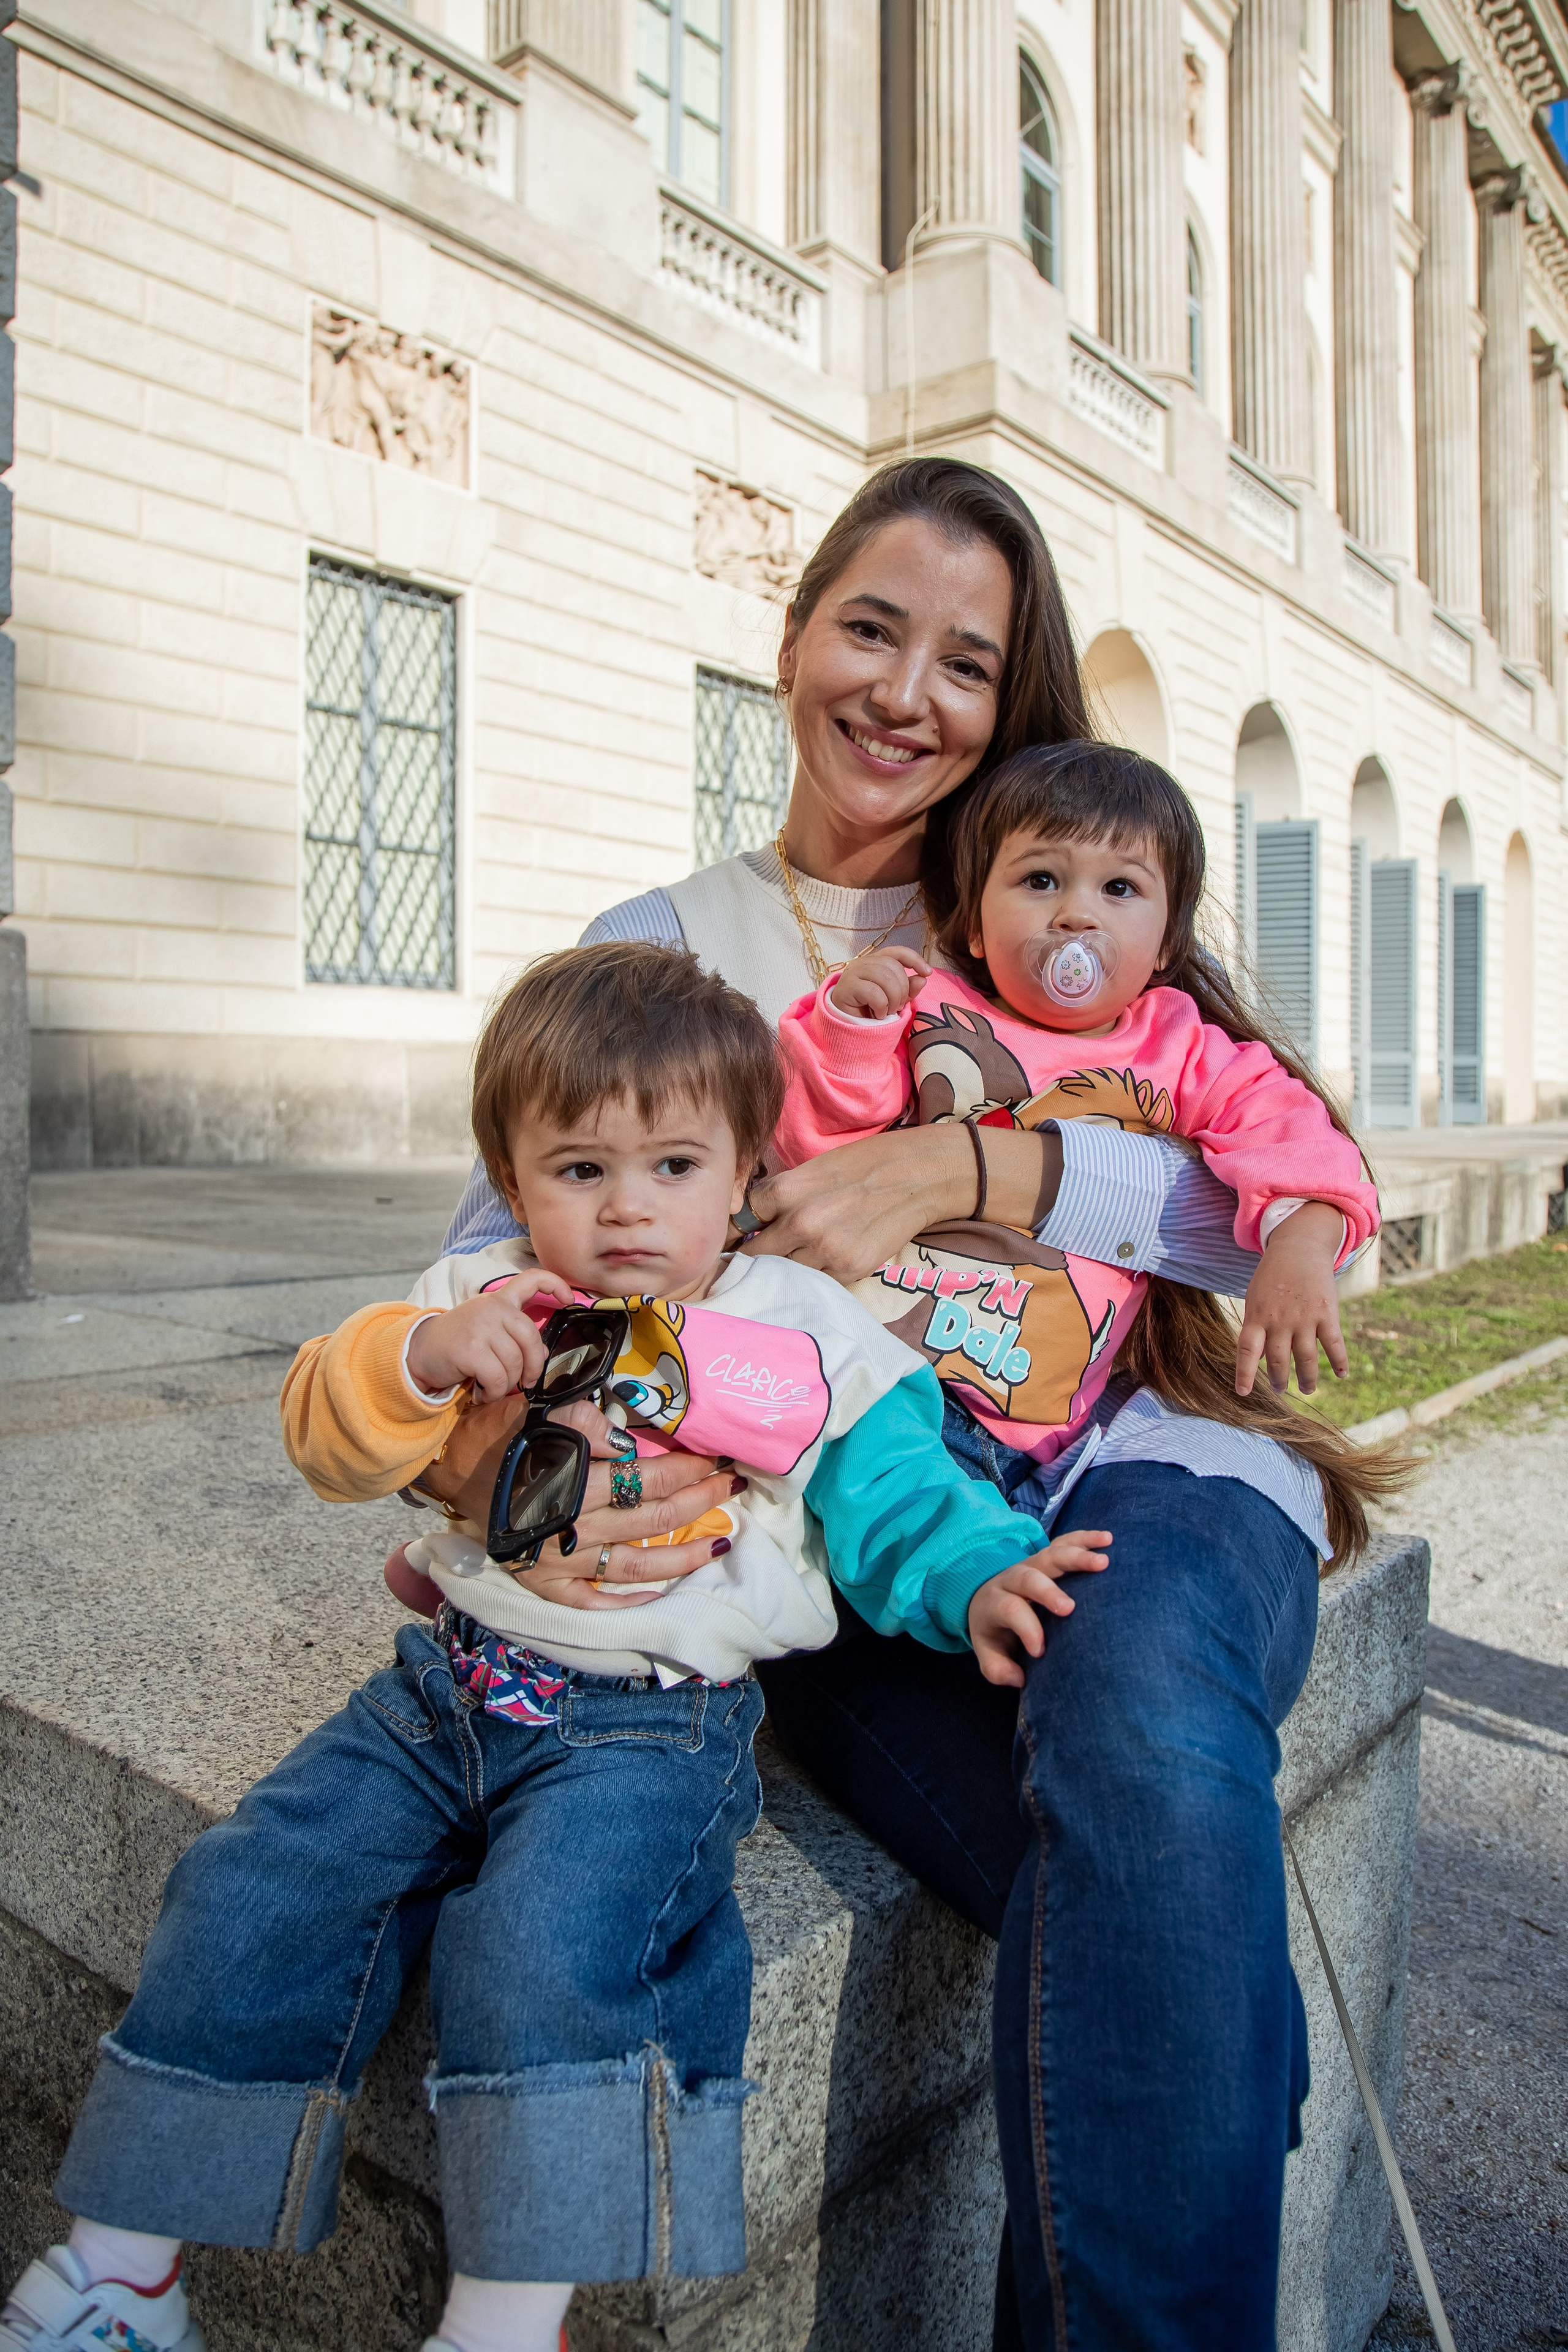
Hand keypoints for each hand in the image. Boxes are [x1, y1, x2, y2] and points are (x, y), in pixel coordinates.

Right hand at [406, 1270, 575, 1402]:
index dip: (555, 1285)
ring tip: (493, 1387)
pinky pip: (498, 1378)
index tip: (569, 1298)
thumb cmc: (458, 1344)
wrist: (419, 1352)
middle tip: (526, 1382)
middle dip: (533, 1367)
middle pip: (532, 1339)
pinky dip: (494, 1392)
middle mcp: (492, 1308)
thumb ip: (516, 1337)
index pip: (531, 1280)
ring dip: (506, 1384)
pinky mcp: (470, 1349)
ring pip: (515, 1363)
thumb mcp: (489, 1333)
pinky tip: (482, 1392)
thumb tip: (543, 1353)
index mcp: (499, 1301)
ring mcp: (481, 1326)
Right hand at [416, 1392, 737, 1570]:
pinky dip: (626, 1601)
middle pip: (652, 1520)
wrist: (448, 1468)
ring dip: (682, 1557)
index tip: (716, 1458)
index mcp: (571, 1481)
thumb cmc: (498, 1434)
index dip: (687, 1469)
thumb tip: (629, 1439)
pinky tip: (658, 1594)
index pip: (647, 1478)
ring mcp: (558, 1561)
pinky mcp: (543, 1583)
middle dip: (698, 1501)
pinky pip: (592, 1602)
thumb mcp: (534, 1411)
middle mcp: (569, 1527)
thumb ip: (582, 1419)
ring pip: (634, 1567)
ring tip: (719, 1544)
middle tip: (730, 1487)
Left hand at [743, 1125, 1062, 1280]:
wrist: (922, 1174)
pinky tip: (819, 1265)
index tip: (730, 1240)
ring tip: (788, 1263)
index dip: (732, 1232)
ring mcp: (825, 1251)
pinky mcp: (850, 1270)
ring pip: (783, 1274)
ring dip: (781, 1272)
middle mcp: (801, 1224)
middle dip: (750, 1258)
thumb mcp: (815, 1168)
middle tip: (747, 1261)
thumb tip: (748, 1218)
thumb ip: (781, 1194)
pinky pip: (816, 1282)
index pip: (737, 1222)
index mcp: (785, 1191)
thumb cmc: (867, 1162)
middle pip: (754, 1256)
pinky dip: (813, 1278)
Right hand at [829, 944, 930, 1019]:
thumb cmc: (870, 1009)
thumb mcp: (895, 998)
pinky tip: (877, 1014)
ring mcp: (853, 972)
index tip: (927, 973)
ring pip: (885, 978)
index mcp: (876, 961)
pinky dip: (881, 1006)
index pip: (897, 952)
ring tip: (888, 1011)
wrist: (847, 1025)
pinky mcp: (846, 987)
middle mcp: (863, 962)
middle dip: (902, 990)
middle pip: (893, 967)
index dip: (914, 959)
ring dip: (893, 999)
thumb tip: (922, 978)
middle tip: (898, 1006)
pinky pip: (873, 992)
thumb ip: (908, 988)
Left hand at [967, 1530, 1112, 1687]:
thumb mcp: (988, 1652)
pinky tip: (1108, 1539)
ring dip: (1076, 1557)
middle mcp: (1012, 1578)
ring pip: (1052, 1554)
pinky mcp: (1048, 1555)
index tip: (1040, 1651)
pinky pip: (1065, 1541)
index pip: (1009, 1610)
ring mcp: (1032, 1563)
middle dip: (1048, 1591)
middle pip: (1029, 1578)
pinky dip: (1086, 1538)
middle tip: (1069, 1608)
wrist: (990, 1597)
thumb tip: (1019, 1678)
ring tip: (1103, 1563)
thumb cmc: (996, 1630)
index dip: (1026, 1630)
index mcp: (995, 1602)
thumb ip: (997, 1668)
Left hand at [1235, 1201, 1348, 1395]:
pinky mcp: (1327, 1313)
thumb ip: (1255, 1327)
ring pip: (1306, 1359)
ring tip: (1308, 1388)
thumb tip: (1256, 1360)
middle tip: (1280, 1390)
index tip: (1243, 1393)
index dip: (1244, 1373)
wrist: (1298, 1247)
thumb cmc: (1272, 1278)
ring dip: (1308, 1378)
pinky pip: (1334, 1344)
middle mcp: (1279, 1320)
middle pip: (1278, 1360)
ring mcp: (1304, 1317)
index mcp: (1257, 1316)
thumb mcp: (1255, 1299)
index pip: (1246, 1351)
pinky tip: (1342, 1374)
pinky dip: (1339, 1361)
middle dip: (1279, 1380)